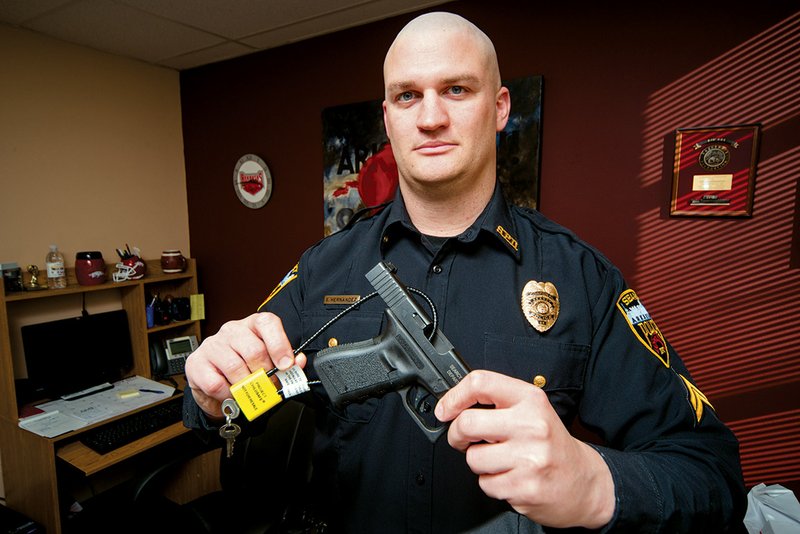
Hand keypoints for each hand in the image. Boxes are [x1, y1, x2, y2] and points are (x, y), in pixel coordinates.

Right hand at [184, 312, 306, 418]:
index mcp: (253, 325)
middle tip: (268, 387)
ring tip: (249, 393)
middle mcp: (232, 330)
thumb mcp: (268, 365)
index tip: (286, 365)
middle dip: (265, 375)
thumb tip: (299, 362)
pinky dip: (228, 395)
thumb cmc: (246, 370)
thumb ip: (286, 363)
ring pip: (235, 368)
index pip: (268, 323)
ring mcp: (212, 344)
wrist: (215, 384)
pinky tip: (231, 395)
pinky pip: (217, 384)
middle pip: (254, 350)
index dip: (280, 344)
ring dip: (246, 387)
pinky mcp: (196, 363)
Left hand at [434, 370, 614, 528]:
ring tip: (500, 460)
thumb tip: (453, 405)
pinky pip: (485, 484)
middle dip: (456, 435)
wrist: (584, 482)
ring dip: (479, 462)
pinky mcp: (525, 487)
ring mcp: (529, 458)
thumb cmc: (552, 444)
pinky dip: (492, 482)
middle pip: (467, 423)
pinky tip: (511, 476)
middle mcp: (531, 425)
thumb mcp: (532, 410)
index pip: (481, 383)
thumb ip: (499, 403)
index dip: (454, 396)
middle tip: (463, 439)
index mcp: (530, 400)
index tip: (445, 409)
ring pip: (473, 458)